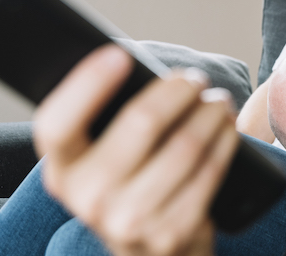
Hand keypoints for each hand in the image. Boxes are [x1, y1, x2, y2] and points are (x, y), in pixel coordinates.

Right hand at [34, 44, 237, 255]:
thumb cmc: (125, 188)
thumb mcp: (100, 162)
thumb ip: (105, 123)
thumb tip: (133, 65)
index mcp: (62, 172)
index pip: (58, 124)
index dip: (86, 84)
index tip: (119, 54)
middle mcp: (88, 198)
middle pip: (141, 122)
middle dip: (178, 90)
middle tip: (195, 79)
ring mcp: (130, 220)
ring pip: (185, 144)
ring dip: (210, 114)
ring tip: (219, 101)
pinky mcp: (172, 231)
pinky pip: (208, 171)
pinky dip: (223, 141)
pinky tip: (226, 128)